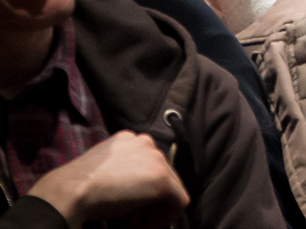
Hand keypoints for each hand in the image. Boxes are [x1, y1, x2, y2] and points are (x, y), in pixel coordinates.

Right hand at [28, 131, 189, 228]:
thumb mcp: (105, 169)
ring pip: (171, 188)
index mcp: (130, 139)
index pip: (148, 166)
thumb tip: (135, 192)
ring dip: (155, 208)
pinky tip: (139, 225)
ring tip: (133, 222)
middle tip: (130, 219)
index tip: (127, 209)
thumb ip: (123, 170)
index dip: (141, 192)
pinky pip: (177, 202)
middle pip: (162, 175)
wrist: (74, 190)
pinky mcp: (161, 179)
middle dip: (150, 200)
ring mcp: (156, 158)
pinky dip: (162, 218)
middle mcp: (146, 142)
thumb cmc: (81, 184)